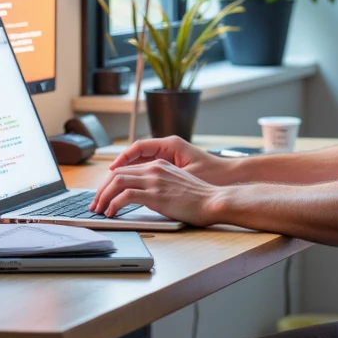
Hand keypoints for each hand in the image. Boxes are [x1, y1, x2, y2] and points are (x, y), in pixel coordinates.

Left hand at [91, 159, 223, 225]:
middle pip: (116, 173)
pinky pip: (125, 196)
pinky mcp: (155, 194)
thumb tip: (145, 197)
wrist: (214, 200)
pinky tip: (111, 213)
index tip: (103, 195)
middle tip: (95, 205)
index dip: (109, 183)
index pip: (125, 169)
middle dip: (101, 190)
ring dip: (103, 197)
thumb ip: (160, 185)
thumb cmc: (200, 198)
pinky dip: (113, 204)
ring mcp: (154, 180)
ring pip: (116, 182)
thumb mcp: (177, 184)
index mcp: (159, 165)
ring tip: (99, 210)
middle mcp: (154, 169)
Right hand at [110, 134, 228, 183]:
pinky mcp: (171, 168)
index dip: (122, 159)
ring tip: (111, 189)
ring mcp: (169, 158)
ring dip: (125, 176)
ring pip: (140, 165)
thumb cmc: (214, 175)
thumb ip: (162, 178)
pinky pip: (148, 171)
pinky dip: (137, 180)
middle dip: (119, 170)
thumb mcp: (186, 176)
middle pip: (135, 156)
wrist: (230, 180)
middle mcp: (168, 148)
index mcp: (170, 145)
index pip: (138, 148)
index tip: (111, 171)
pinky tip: (128, 191)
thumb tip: (144, 182)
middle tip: (107, 183)